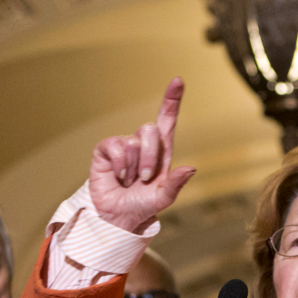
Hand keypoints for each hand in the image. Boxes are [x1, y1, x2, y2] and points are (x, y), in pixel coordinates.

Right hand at [89, 77, 195, 233]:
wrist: (117, 216)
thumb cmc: (141, 206)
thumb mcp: (163, 198)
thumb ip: (176, 184)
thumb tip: (191, 168)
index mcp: (161, 152)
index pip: (166, 120)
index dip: (171, 100)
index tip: (178, 81)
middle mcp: (143, 144)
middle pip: (150, 130)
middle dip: (150, 157)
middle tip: (144, 179)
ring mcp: (124, 145)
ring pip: (133, 143)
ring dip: (133, 168)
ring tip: (129, 181)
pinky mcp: (106, 149)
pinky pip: (117, 148)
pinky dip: (120, 167)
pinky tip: (118, 177)